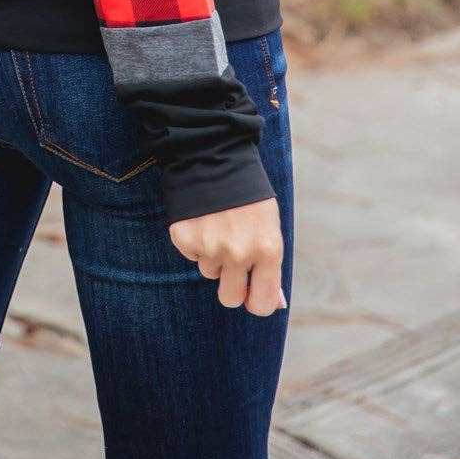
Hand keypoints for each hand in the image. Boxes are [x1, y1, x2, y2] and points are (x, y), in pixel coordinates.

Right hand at [169, 196, 286, 317]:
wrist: (214, 154)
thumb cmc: (248, 193)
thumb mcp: (268, 225)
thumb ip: (270, 264)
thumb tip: (275, 302)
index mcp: (267, 249)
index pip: (262, 304)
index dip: (257, 302)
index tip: (252, 294)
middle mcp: (239, 253)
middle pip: (230, 298)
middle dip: (231, 287)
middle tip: (231, 264)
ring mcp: (209, 247)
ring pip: (208, 272)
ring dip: (212, 256)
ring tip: (217, 225)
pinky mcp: (185, 238)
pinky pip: (190, 254)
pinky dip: (195, 240)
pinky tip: (201, 218)